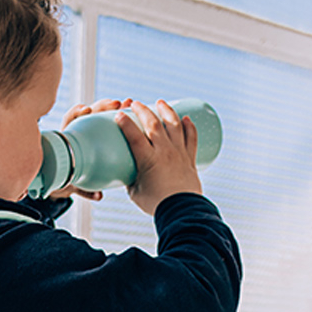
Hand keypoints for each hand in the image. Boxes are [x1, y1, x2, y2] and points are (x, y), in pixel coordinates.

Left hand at [48, 98, 132, 201]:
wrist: (60, 183)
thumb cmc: (63, 182)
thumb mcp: (72, 187)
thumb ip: (84, 191)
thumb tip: (99, 195)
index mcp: (66, 141)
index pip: (68, 120)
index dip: (76, 112)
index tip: (87, 110)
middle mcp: (76, 133)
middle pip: (88, 112)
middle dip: (101, 105)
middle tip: (116, 105)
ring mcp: (86, 132)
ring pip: (98, 114)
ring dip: (112, 108)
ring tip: (127, 105)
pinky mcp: (96, 135)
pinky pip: (107, 123)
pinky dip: (117, 117)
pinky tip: (131, 114)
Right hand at [116, 99, 202, 215]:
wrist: (181, 210)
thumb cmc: (155, 203)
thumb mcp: (135, 192)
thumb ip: (130, 179)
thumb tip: (125, 171)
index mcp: (148, 160)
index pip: (135, 136)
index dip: (126, 124)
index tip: (119, 115)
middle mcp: (164, 152)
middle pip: (154, 124)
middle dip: (143, 110)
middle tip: (136, 103)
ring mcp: (179, 153)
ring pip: (174, 125)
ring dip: (166, 111)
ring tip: (161, 102)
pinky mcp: (189, 158)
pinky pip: (191, 137)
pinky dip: (189, 126)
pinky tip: (186, 118)